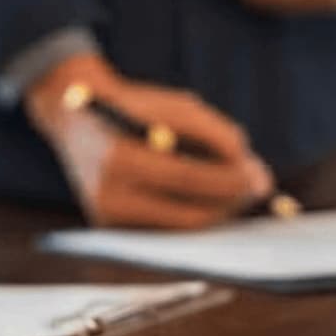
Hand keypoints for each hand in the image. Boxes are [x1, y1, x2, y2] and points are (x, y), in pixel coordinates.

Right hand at [24, 53, 273, 229]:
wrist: (74, 120)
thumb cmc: (133, 107)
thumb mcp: (174, 105)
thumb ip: (215, 132)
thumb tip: (253, 171)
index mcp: (119, 156)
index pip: (187, 178)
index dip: (229, 181)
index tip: (260, 176)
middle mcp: (108, 195)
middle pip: (188, 214)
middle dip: (230, 202)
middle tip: (258, 185)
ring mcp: (108, 219)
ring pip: (182, 227)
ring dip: (218, 211)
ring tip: (239, 188)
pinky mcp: (112, 230)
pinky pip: (167, 229)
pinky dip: (194, 213)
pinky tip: (212, 196)